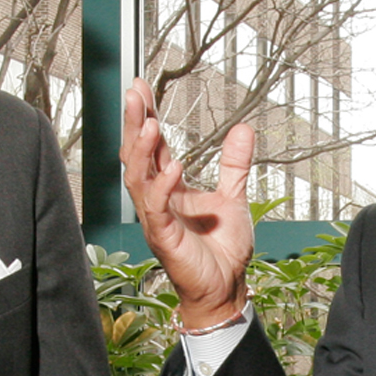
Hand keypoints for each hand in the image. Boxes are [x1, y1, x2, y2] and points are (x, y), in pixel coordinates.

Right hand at [120, 81, 254, 331]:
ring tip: (150, 124)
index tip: (141, 89)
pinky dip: (163, 186)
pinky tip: (173, 166)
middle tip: (134, 94)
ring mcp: (157, 219)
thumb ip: (234, 164)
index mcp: (169, 188)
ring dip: (142, 151)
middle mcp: (157, 200)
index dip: (145, 117)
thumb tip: (243, 128)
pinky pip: (157, 208)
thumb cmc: (222, 250)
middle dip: (132, 124)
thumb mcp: (233, 197)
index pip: (152, 147)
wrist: (226, 287)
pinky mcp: (164, 237)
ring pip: (138, 179)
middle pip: (136, 156)